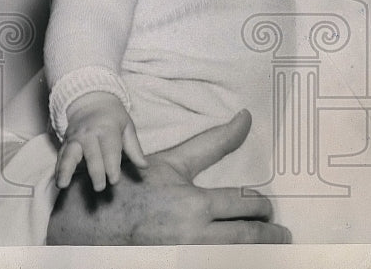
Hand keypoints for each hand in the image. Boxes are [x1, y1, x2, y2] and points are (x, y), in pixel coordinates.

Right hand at [47, 110, 290, 244]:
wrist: (89, 222)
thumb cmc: (134, 188)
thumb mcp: (174, 162)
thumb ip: (214, 142)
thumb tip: (246, 116)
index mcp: (194, 205)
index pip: (245, 206)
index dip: (263, 208)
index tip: (268, 208)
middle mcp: (192, 236)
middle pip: (247, 237)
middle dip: (269, 235)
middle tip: (281, 234)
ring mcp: (184, 258)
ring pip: (233, 258)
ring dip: (255, 254)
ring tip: (269, 250)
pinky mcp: (174, 268)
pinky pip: (213, 267)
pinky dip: (230, 262)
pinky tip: (239, 259)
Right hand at [56, 92, 146, 190]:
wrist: (92, 101)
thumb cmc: (113, 117)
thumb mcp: (127, 127)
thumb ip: (135, 148)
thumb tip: (144, 166)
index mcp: (107, 128)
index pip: (110, 150)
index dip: (112, 166)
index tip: (114, 180)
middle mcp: (89, 132)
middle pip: (92, 154)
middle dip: (96, 171)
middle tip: (100, 187)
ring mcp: (75, 137)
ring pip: (70, 154)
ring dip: (66, 170)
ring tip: (63, 184)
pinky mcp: (65, 141)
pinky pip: (61, 156)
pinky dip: (58, 168)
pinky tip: (58, 181)